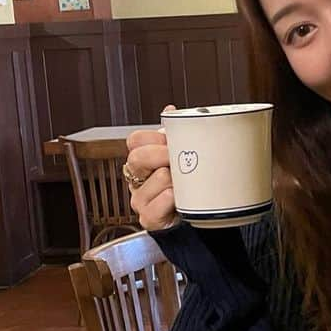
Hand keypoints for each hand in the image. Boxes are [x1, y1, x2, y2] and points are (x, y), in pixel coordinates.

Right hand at [124, 106, 178, 230]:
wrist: (194, 219)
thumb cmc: (186, 186)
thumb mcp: (180, 158)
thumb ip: (173, 136)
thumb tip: (170, 111)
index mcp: (143, 161)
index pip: (135, 140)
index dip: (152, 138)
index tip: (170, 139)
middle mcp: (137, 179)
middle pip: (137, 158)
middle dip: (161, 155)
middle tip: (178, 157)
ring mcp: (140, 200)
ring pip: (153, 180)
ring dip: (173, 179)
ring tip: (187, 182)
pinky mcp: (148, 219)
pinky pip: (153, 208)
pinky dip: (168, 200)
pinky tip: (177, 198)